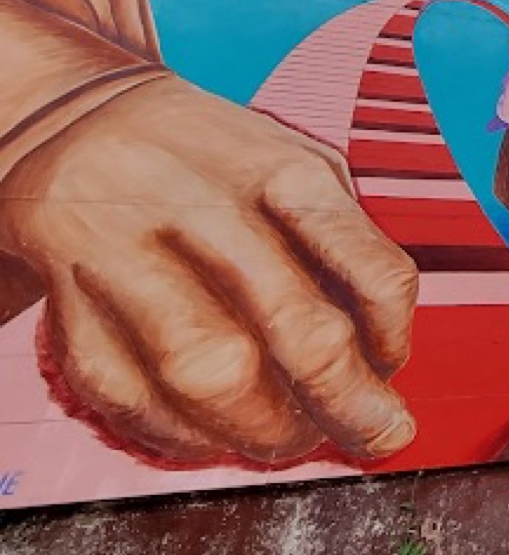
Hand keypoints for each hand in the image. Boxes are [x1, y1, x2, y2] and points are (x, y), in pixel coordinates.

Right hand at [0, 76, 418, 465]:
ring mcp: (130, 250)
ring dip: (263, 430)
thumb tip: (382, 358)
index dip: (395, 340)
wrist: (76, 115)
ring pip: (207, 374)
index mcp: (285, 171)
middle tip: (370, 434)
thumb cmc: (215, 161)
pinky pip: (128, 394)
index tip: (392, 368)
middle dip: (346, 406)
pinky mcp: (67, 294)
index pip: (373, 271)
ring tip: (290, 439)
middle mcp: (208, 206)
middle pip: (297, 332)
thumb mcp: (296, 165)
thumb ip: (344, 246)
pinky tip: (213, 433)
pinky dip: (179, 434)